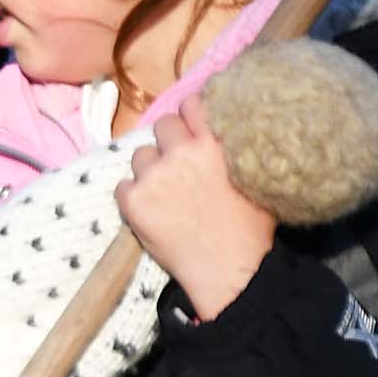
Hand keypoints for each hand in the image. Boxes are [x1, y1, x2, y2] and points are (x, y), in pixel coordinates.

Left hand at [115, 93, 275, 319]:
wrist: (229, 272)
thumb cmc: (250, 231)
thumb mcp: (254, 180)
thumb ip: (233, 151)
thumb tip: (224, 135)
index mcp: (214, 144)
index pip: (191, 103)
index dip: (190, 115)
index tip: (191, 127)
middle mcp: (181, 153)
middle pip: (163, 124)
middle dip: (169, 142)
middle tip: (177, 164)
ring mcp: (153, 175)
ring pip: (141, 155)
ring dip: (150, 169)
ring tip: (165, 193)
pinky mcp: (132, 200)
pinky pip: (123, 185)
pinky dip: (134, 196)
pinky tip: (151, 211)